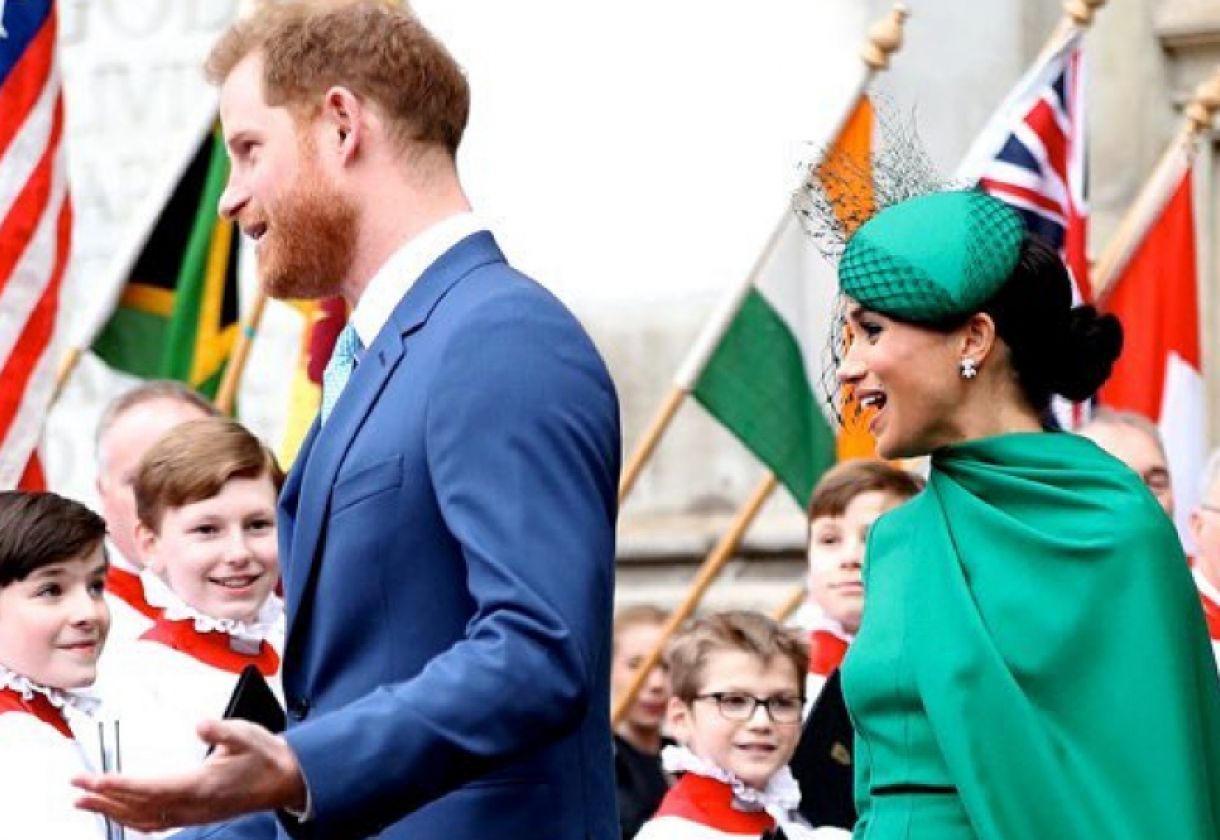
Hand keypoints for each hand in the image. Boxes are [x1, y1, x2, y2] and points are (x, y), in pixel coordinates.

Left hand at [73, 718, 306, 831]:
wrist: (287, 781)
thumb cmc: (266, 756)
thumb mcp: (248, 734)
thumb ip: (223, 730)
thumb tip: (200, 724)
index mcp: (201, 785)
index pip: (149, 787)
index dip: (117, 785)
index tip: (92, 780)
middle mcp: (192, 805)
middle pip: (138, 807)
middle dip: (103, 798)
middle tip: (76, 788)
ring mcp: (193, 815)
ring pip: (142, 819)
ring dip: (111, 812)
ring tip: (85, 803)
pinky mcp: (195, 816)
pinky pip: (155, 824)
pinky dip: (131, 821)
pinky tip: (120, 815)